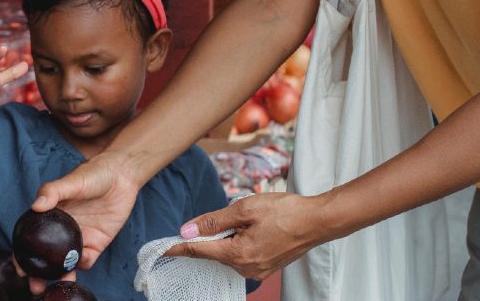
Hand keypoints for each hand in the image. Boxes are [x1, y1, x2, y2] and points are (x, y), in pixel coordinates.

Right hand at [25, 152, 142, 294]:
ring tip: (60, 283)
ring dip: (61, 275)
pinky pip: (87, 259)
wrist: (122, 175)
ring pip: (66, 263)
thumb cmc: (93, 174)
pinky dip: (83, 262)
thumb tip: (36, 205)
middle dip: (40, 275)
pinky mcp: (97, 243)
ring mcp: (79, 238)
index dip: (23, 256)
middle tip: (35, 286)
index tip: (20, 269)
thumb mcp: (72, 181)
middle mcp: (61, 231)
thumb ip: (53, 191)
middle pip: (47, 258)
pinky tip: (83, 257)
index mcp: (50, 217)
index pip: (32, 240)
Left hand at [165, 193, 326, 280]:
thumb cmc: (284, 211)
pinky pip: (241, 256)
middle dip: (212, 234)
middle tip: (229, 215)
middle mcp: (245, 269)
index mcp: (237, 254)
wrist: (317, 221)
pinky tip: (254, 228)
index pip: (198, 251)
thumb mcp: (245, 209)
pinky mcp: (265, 268)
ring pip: (228, 253)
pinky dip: (239, 243)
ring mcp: (256, 271)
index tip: (162, 248)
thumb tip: (187, 230)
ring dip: (229, 237)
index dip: (178, 247)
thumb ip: (214, 221)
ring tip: (251, 220)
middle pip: (214, 252)